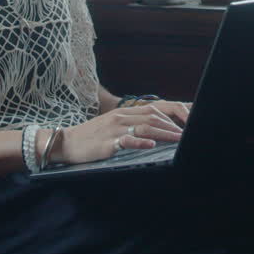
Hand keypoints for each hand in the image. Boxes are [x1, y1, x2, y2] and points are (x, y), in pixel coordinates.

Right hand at [53, 101, 189, 164]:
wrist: (65, 142)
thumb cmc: (91, 137)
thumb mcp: (113, 126)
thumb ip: (131, 125)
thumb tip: (155, 132)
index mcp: (124, 112)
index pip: (154, 108)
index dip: (173, 113)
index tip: (188, 121)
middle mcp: (121, 117)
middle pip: (153, 117)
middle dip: (173, 125)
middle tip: (188, 133)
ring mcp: (114, 129)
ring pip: (145, 127)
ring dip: (164, 133)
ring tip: (178, 139)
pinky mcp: (108, 143)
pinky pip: (127, 140)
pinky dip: (141, 142)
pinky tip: (151, 145)